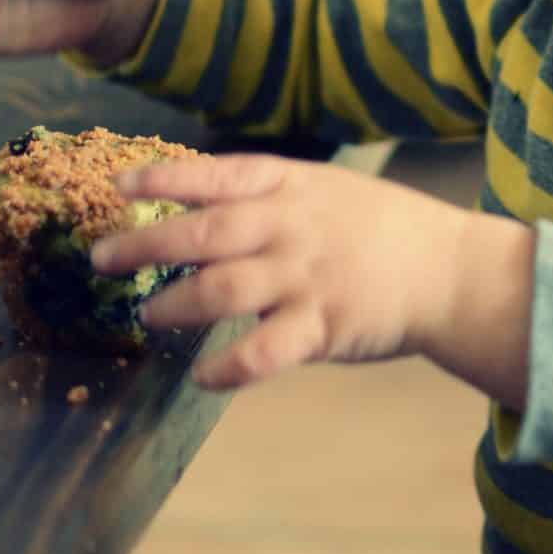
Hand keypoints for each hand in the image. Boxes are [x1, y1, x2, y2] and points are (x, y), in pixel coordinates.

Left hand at [91, 152, 534, 401]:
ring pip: (223, 289)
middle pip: (205, 233)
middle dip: (146, 245)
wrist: (451, 271)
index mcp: (294, 187)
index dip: (165, 180)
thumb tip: (201, 206)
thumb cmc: (386, 229)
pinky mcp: (324, 326)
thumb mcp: (329, 190)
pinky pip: (264, 351)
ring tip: (147, 317)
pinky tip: (203, 377)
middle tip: (101, 259)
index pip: (218, 176)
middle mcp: (294, 227)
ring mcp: (308, 276)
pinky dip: (228, 367)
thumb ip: (271, 198)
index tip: (121, 186)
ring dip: (176, 305)